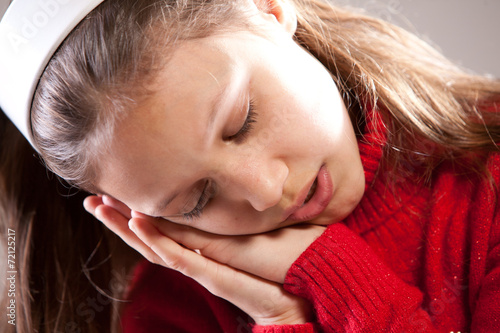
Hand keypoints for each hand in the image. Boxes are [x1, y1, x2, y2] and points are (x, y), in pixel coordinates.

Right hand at [84, 195, 324, 324]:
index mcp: (199, 249)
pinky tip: (136, 222)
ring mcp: (198, 267)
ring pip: (152, 245)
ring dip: (124, 226)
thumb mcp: (247, 238)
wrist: (292, 298)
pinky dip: (155, 239)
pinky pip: (177, 256)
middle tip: (90, 200)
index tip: (113, 194)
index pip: (159, 228)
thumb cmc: (275, 266)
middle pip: (146, 237)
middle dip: (116, 219)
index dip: (134, 212)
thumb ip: (231, 224)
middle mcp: (192, 258)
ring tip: (100, 207)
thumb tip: (228, 195)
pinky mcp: (209, 274)